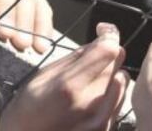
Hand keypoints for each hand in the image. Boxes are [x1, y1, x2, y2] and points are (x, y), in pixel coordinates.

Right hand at [0, 22, 130, 130]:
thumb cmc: (29, 109)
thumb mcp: (44, 75)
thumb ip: (76, 56)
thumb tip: (101, 38)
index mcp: (70, 85)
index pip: (109, 50)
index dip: (109, 34)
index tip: (103, 30)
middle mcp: (90, 103)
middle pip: (118, 62)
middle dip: (107, 53)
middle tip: (91, 58)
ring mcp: (101, 118)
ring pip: (123, 79)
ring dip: (112, 73)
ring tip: (90, 81)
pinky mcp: (106, 127)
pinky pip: (121, 98)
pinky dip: (112, 91)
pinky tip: (94, 96)